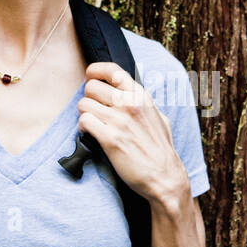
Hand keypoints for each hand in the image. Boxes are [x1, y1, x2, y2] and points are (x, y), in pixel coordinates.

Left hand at [76, 62, 188, 204]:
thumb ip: (143, 104)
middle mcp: (130, 104)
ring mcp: (120, 121)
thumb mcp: (159, 118)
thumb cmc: (161, 150)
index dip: (96, 71)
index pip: (112, 70)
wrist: (165, 176)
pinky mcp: (109, 138)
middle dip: (88, 98)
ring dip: (84, 115)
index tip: (91, 78)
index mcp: (141, 97)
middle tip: (93, 110)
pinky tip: (89, 134)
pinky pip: (84, 121)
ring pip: (84, 104)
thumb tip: (130, 96)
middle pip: (91, 87)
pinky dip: (82, 128)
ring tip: (92, 124)